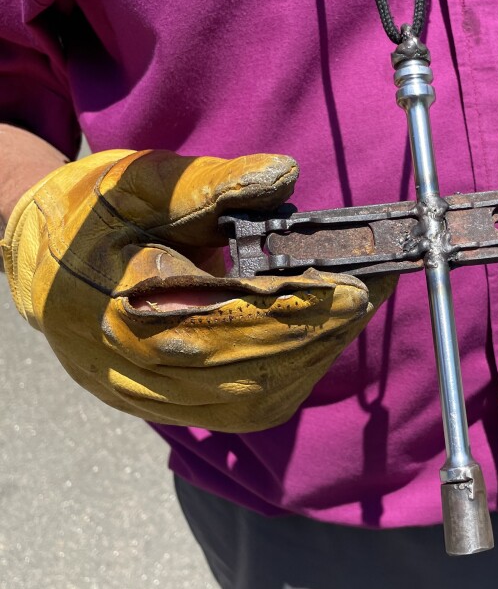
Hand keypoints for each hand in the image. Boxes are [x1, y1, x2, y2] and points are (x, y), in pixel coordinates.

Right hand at [0, 149, 393, 430]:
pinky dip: (289, 379)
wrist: (39, 261)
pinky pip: (241, 411)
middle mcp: (132, 366)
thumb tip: (281, 177)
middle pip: (248, 367)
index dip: (299, 308)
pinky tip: (316, 345)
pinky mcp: (164, 407)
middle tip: (367, 296)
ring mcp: (147, 396)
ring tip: (350, 315)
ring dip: (311, 359)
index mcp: (121, 306)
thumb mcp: (139, 183)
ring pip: (251, 400)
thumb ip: (210, 183)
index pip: (229, 320)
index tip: (354, 287)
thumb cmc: (91, 215)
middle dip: (319, 331)